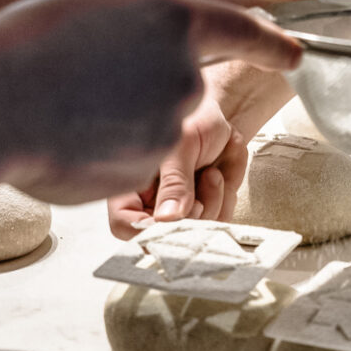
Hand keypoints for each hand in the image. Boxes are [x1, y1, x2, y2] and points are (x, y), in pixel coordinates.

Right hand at [0, 0, 300, 204]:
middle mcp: (186, 74)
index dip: (271, 44)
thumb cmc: (35, 41)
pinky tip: (64, 136)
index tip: (297, 56)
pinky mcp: (145, 167)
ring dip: (116, 119)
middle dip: (144, 86)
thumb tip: (168, 45)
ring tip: (64, 105)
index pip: (244, 30)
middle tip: (86, 79)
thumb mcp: (103, 3)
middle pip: (181, 84)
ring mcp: (168, 126)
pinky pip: (130, 157)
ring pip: (151, 124)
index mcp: (177, 20)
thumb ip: (150, 22)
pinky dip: (103, 151)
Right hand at [107, 58, 293, 237]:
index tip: (175, 214)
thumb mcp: (181, 146)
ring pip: (196, 230)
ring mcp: (179, 207)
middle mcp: (152, 201)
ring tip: (212, 172)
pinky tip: (220, 175)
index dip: (148, 228)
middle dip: (190, 214)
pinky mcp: (205, 208)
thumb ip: (174, 182)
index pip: (125, 225)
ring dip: (212, 202)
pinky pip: (217, 221)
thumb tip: (167, 218)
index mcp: (132, 184)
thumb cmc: (194, 120)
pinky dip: (225, 200)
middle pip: (165, 234)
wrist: (223, 115)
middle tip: (202, 184)